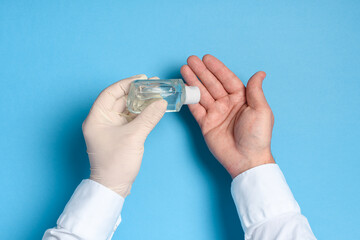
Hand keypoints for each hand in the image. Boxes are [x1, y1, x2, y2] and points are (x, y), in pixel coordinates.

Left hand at [82, 74, 166, 196]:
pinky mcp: (118, 135)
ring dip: (140, 103)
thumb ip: (148, 117)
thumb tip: (161, 103)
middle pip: (119, 100)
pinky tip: (152, 109)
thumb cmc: (116, 163)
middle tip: (153, 86)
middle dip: (136, 93)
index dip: (126, 84)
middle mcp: (101, 121)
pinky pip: (130, 119)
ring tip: (155, 95)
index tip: (142, 79)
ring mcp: (110, 128)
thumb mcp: (134, 137)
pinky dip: (140, 114)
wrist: (113, 187)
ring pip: (126, 109)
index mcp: (96, 118)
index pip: (111, 93)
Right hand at [181, 55, 274, 177]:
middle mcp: (227, 104)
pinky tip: (183, 87)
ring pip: (202, 94)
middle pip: (212, 83)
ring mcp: (215, 113)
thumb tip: (260, 73)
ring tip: (184, 69)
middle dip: (201, 71)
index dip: (216, 68)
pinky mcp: (206, 124)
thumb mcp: (261, 110)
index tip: (206, 58)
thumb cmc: (257, 136)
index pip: (227, 79)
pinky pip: (196, 109)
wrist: (246, 160)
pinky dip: (189, 98)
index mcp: (241, 98)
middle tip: (190, 60)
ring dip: (193, 81)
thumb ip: (256, 90)